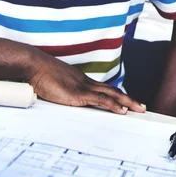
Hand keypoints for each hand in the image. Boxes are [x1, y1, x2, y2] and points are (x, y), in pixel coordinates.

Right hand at [28, 52, 144, 114]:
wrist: (34, 65)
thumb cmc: (39, 75)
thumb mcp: (52, 84)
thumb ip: (58, 91)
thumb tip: (56, 97)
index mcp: (81, 80)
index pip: (104, 89)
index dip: (116, 96)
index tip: (126, 102)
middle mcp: (86, 82)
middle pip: (113, 90)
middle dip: (128, 99)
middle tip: (141, 107)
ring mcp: (84, 87)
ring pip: (112, 94)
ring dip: (127, 102)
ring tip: (139, 109)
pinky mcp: (79, 94)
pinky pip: (101, 100)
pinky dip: (114, 105)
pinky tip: (122, 111)